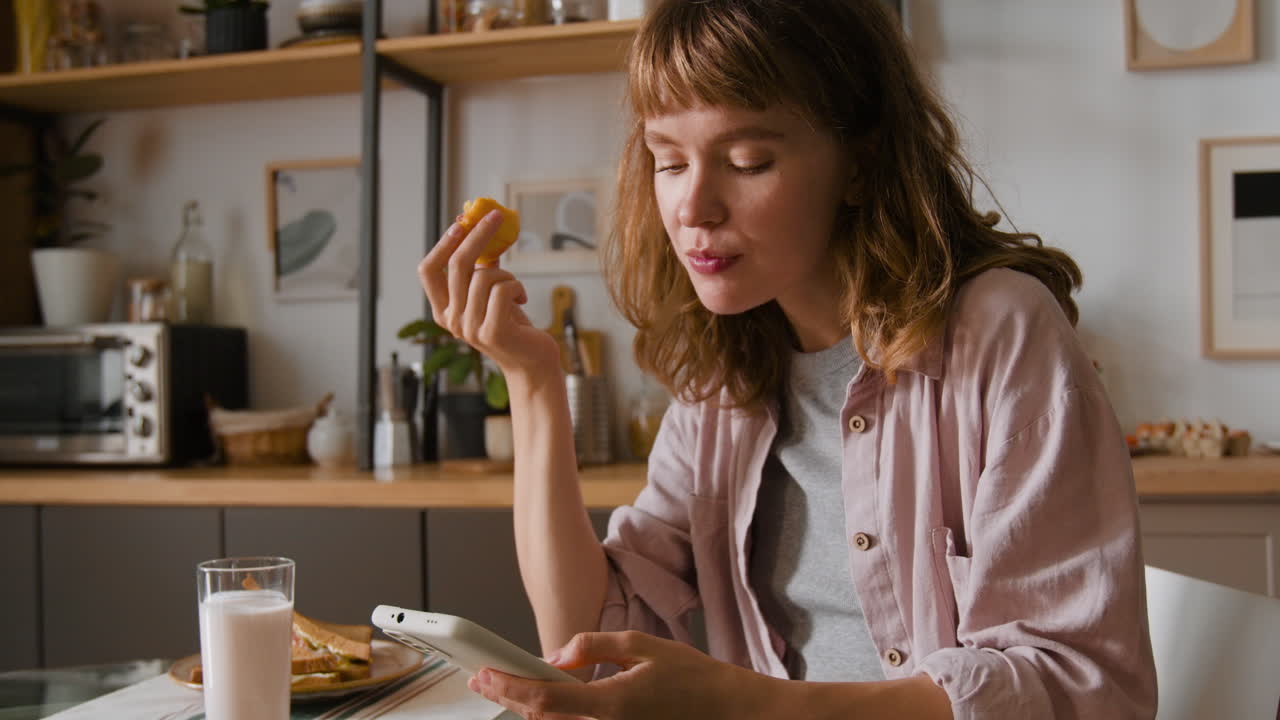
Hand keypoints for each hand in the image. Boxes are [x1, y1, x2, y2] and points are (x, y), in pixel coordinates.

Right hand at [418, 210, 560, 383]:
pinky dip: (517, 287)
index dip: (442, 244)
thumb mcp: (489, 294)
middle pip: (457, 264)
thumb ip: (480, 269)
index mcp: (443, 310)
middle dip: (478, 234)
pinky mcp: (492, 331)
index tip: (461, 223)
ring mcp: (469, 328)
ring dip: (507, 274)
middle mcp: (451, 320)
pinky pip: (503, 289)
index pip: (427, 270)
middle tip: (497, 216)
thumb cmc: (512, 325)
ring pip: (484, 275)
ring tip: (516, 290)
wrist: (532, 362)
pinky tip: (522, 300)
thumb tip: (479, 228)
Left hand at [467, 631, 777, 719]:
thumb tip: (556, 655)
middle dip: (509, 698)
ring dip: (530, 710)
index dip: (507, 688)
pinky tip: (548, 704)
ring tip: (508, 690)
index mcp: (610, 705)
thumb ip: (594, 646)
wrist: (731, 713)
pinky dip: (556, 718)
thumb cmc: (695, 680)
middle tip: (485, 680)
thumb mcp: (643, 646)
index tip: (484, 675)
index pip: (543, 701)